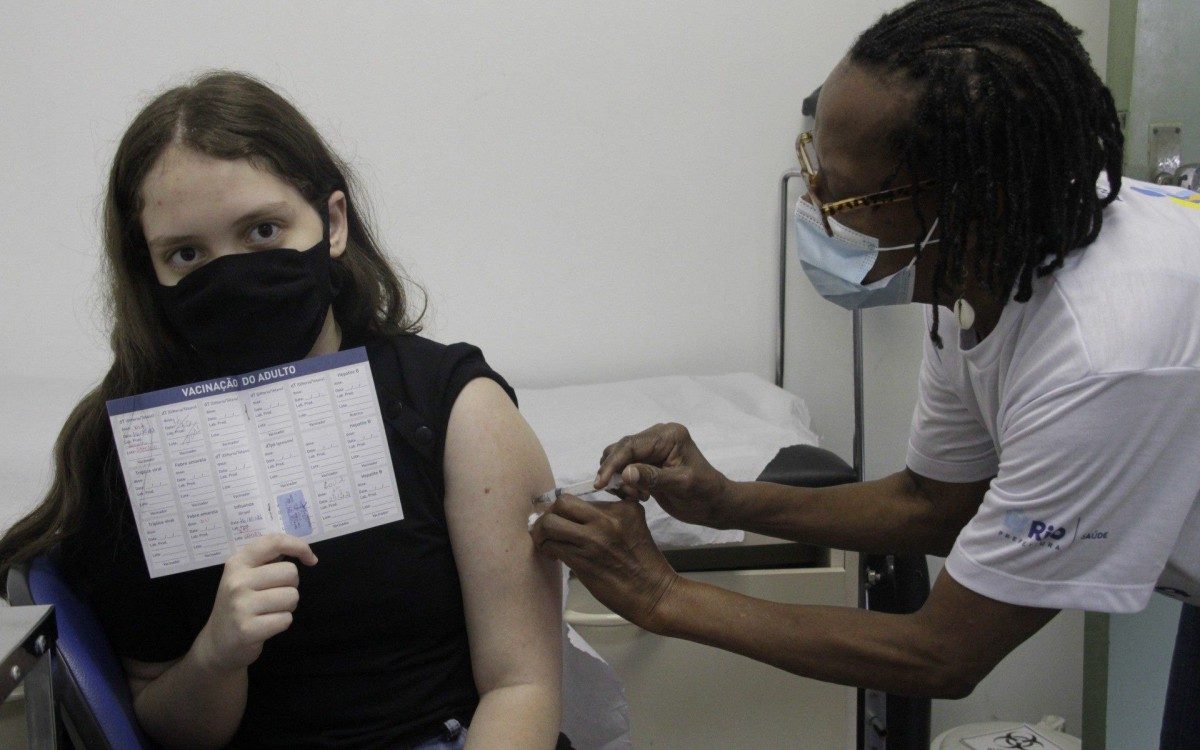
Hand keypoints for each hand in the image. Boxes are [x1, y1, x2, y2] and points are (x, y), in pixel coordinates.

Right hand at [193, 534, 317, 673]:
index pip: (275, 542)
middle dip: (291, 586)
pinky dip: (282, 623)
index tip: (310, 559)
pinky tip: (265, 625)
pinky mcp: (247, 629)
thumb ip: (268, 559)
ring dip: (287, 606)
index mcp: (238, 562)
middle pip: (291, 572)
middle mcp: (237, 581)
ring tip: (268, 611)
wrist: (217, 642)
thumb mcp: (245, 575)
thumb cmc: (239, 604)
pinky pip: (286, 619)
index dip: (300, 546)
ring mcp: (241, 605)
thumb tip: (305, 552)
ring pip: (292, 596)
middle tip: (273, 596)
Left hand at [530, 496, 678, 631]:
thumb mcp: (636, 525)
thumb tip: (580, 513)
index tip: (560, 518)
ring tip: (544, 541)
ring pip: (551, 524)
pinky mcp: (584, 560)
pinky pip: (552, 546)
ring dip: (541, 533)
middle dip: (548, 514)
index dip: (564, 508)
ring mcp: (594, 539)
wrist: (654, 593)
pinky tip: (552, 555)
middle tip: (547, 527)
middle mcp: (607, 519)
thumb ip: (612, 513)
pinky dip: (546, 549)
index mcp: (621, 508)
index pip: (581, 497)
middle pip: (562, 503)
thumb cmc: (644, 563)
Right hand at [596, 422, 732, 527]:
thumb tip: (625, 473)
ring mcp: (652, 448)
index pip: (632, 445)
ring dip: (618, 478)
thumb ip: (653, 477)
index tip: (601, 483)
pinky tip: (637, 495)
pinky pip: (626, 466)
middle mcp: (658, 436)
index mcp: (669, 436)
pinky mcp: (648, 461)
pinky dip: (624, 482)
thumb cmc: (704, 493)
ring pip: (620, 457)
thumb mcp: (680, 485)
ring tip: (634, 496)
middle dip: (615, 471)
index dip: (613, 463)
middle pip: (622, 448)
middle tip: (624, 494)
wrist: (714, 504)